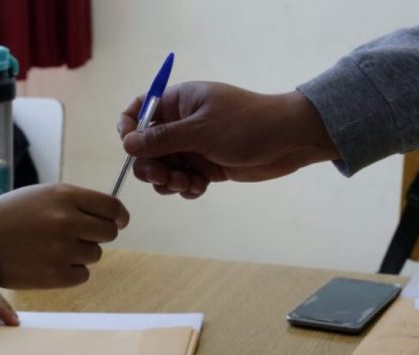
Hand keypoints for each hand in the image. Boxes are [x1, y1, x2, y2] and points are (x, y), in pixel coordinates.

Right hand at [0, 183, 128, 287]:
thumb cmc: (14, 214)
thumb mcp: (45, 195)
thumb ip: (79, 202)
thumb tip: (115, 218)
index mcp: (65, 197)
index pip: (112, 207)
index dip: (120, 216)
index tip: (119, 222)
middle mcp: (67, 222)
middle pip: (109, 233)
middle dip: (99, 235)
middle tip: (79, 236)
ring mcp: (61, 250)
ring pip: (95, 255)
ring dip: (81, 253)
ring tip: (53, 247)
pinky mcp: (55, 275)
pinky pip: (82, 275)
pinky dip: (71, 271)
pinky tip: (49, 262)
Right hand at [118, 82, 338, 197]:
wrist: (290, 140)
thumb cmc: (248, 124)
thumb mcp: (201, 130)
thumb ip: (162, 139)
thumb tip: (127, 144)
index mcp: (177, 102)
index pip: (137, 111)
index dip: (128, 130)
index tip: (132, 150)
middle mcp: (181, 124)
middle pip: (146, 148)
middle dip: (150, 166)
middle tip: (164, 176)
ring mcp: (193, 146)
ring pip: (162, 168)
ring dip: (169, 181)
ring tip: (188, 183)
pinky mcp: (206, 166)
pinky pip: (182, 181)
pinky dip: (187, 188)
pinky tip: (200, 187)